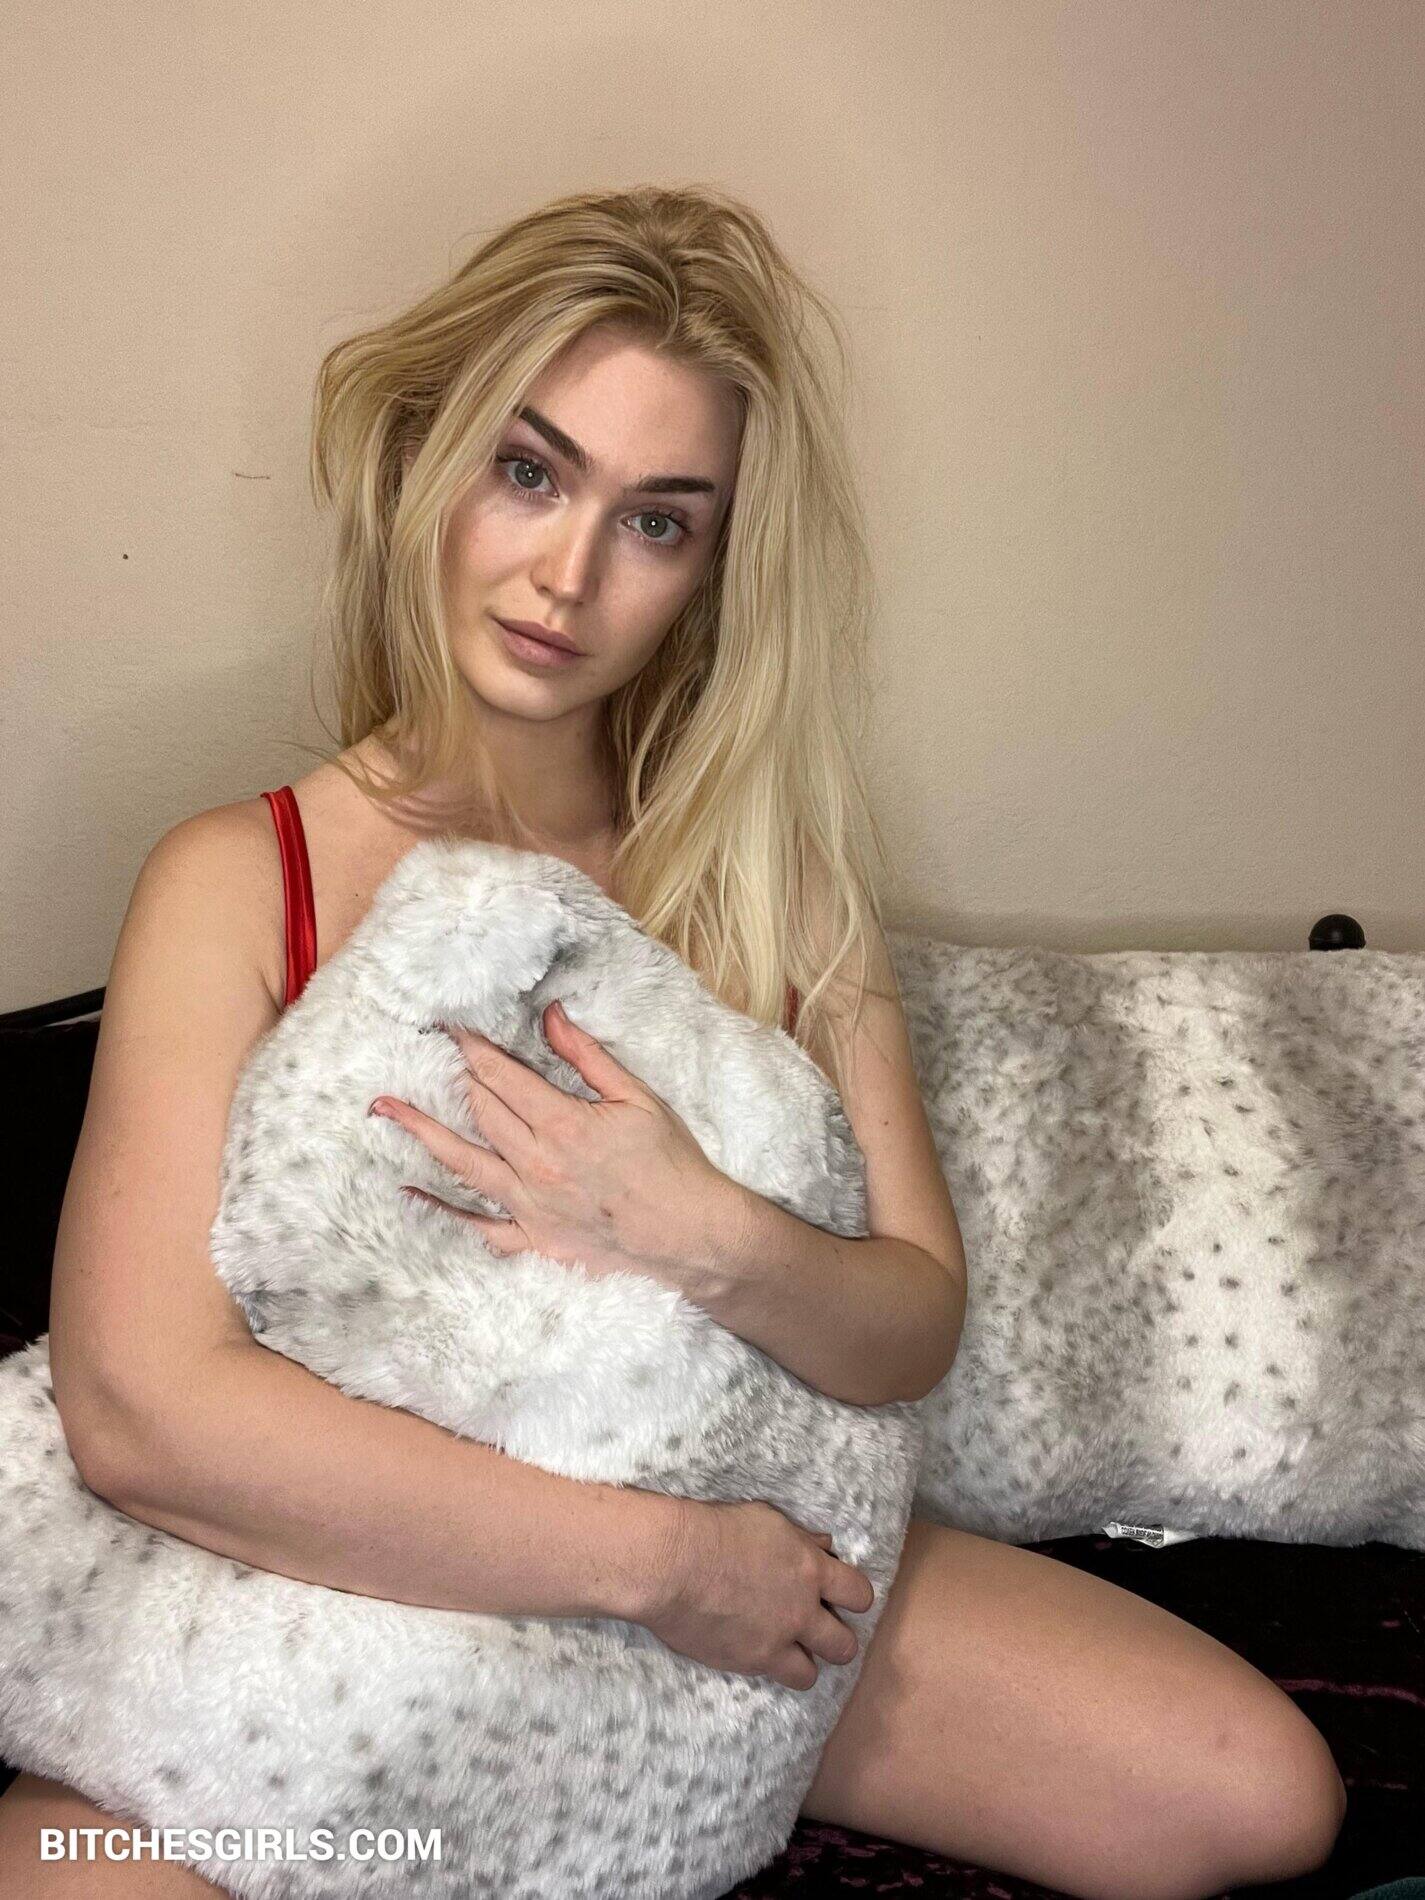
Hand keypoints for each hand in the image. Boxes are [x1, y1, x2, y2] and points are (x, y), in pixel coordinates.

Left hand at [369, 999, 740, 1285]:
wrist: (691, 1236)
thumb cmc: (673, 1164)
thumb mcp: (638, 1098)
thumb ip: (588, 1058)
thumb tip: (552, 1017)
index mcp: (564, 1125)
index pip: (504, 1077)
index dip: (474, 1049)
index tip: (450, 1028)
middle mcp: (538, 1165)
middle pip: (480, 1111)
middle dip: (452, 1077)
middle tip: (421, 1053)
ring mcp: (530, 1206)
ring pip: (464, 1162)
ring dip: (422, 1132)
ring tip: (386, 1109)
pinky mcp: (534, 1239)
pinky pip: (479, 1227)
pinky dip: (444, 1210)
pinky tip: (413, 1193)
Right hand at [643, 1497, 875, 1691]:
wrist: (674, 1563)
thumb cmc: (716, 1530)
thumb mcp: (766, 1520)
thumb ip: (801, 1538)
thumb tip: (826, 1544)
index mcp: (811, 1569)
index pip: (859, 1595)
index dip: (854, 1599)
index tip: (842, 1598)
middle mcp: (802, 1610)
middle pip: (845, 1645)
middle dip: (836, 1639)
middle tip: (818, 1630)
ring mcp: (777, 1641)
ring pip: (813, 1674)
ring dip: (804, 1662)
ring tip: (788, 1650)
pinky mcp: (749, 1663)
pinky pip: (775, 1678)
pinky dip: (769, 1667)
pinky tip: (754, 1650)